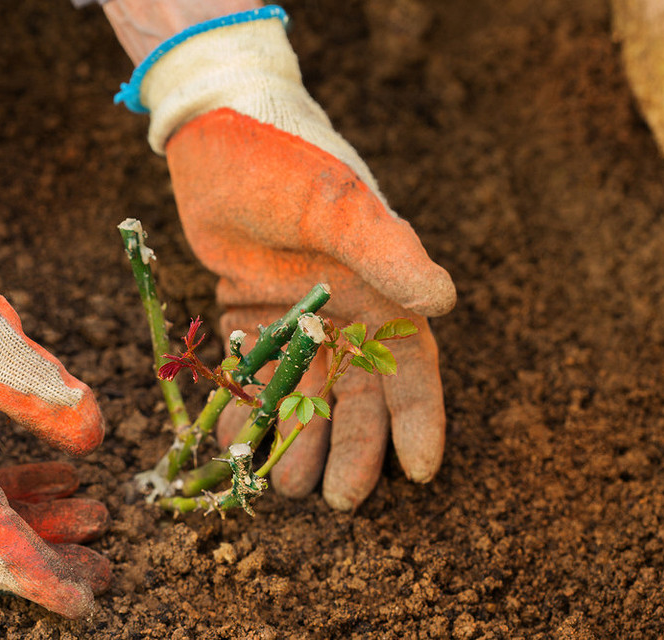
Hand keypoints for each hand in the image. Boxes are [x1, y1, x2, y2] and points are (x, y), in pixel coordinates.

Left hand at [134, 9, 455, 509]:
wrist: (217, 134)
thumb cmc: (285, 162)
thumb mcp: (336, 203)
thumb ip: (385, 249)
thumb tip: (446, 300)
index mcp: (380, 290)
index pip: (411, 366)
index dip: (419, 418)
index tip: (421, 471)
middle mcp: (345, 313)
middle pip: (358, 395)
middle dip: (353, 448)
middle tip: (340, 500)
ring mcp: (296, 320)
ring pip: (305, 394)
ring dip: (298, 438)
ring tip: (283, 482)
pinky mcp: (249, 318)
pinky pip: (254, 376)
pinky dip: (247, 408)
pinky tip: (233, 440)